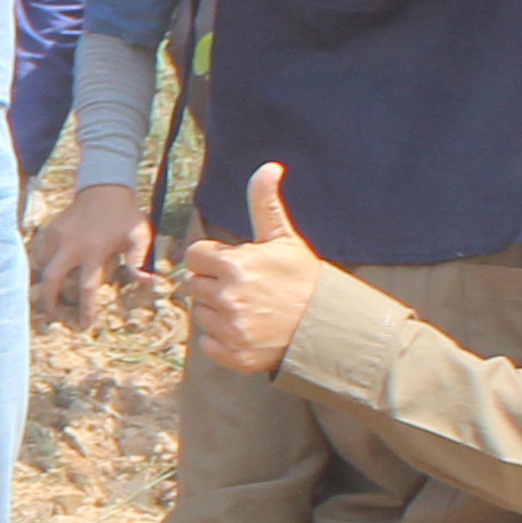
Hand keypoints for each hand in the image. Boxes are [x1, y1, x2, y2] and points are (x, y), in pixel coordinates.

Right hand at [35, 181, 151, 321]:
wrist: (105, 187)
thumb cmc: (125, 216)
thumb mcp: (139, 237)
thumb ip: (139, 261)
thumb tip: (147, 282)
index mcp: (94, 250)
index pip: (87, 287)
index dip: (85, 309)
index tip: (84, 325)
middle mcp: (72, 245)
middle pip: (51, 280)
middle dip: (49, 302)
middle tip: (51, 316)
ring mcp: (58, 236)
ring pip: (42, 266)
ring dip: (45, 283)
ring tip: (49, 295)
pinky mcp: (50, 229)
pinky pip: (40, 252)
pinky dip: (42, 264)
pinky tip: (49, 270)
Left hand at [181, 160, 329, 376]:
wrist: (326, 326)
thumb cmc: (303, 278)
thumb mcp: (283, 238)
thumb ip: (265, 203)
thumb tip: (269, 167)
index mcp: (235, 265)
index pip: (195, 256)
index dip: (212, 258)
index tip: (232, 264)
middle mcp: (228, 297)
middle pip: (194, 285)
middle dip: (213, 283)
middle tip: (243, 288)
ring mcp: (230, 329)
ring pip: (200, 314)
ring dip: (217, 311)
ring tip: (248, 309)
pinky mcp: (233, 356)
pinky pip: (207, 344)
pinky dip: (221, 340)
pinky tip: (246, 331)